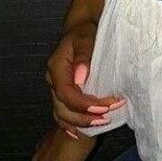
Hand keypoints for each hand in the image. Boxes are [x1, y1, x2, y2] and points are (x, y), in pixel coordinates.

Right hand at [45, 20, 126, 138]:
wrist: (81, 28)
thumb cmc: (85, 31)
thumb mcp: (85, 37)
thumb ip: (83, 55)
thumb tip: (81, 77)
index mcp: (57, 68)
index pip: (66, 93)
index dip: (83, 104)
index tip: (103, 107)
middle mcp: (53, 80)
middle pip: (63, 108)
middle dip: (85, 116)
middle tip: (108, 116)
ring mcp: (56, 88)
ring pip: (62, 114)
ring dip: (82, 122)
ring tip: (104, 121)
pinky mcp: (63, 93)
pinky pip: (64, 113)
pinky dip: (74, 124)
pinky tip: (84, 132)